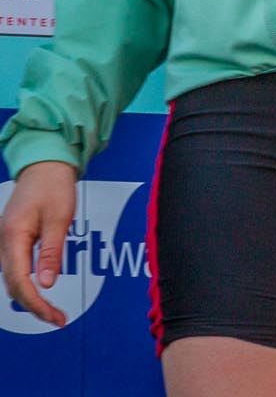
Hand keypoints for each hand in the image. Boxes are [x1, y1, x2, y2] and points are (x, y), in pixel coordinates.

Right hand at [0, 160, 77, 327]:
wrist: (44, 166)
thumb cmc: (53, 187)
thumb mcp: (59, 218)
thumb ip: (52, 252)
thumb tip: (46, 284)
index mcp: (12, 237)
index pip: (19, 281)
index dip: (36, 303)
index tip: (55, 317)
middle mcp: (3, 243)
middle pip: (13, 285)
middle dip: (34, 305)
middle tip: (59, 318)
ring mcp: (5, 242)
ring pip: (12, 279)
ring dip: (30, 297)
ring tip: (53, 311)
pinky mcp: (12, 241)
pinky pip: (15, 269)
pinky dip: (27, 284)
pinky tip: (41, 291)